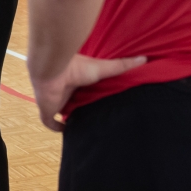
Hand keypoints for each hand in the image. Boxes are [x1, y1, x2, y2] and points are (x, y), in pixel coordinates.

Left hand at [31, 54, 146, 131]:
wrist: (53, 68)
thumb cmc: (77, 66)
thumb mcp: (104, 68)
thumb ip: (122, 65)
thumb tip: (144, 59)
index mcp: (76, 81)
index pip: (82, 91)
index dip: (89, 97)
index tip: (101, 104)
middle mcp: (65, 91)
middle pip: (72, 103)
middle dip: (80, 110)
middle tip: (95, 120)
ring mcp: (55, 101)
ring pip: (61, 112)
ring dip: (69, 118)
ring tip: (84, 128)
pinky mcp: (47, 110)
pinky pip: (49, 122)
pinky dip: (56, 127)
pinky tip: (66, 131)